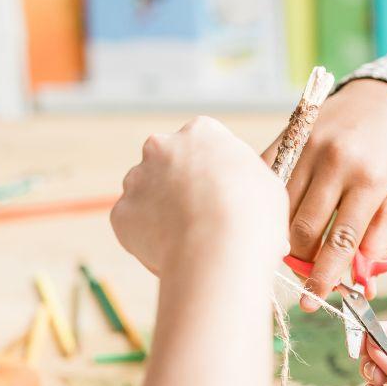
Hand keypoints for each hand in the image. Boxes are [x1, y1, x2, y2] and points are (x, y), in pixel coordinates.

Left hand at [112, 116, 287, 274]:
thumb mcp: (265, 184)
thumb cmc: (254, 217)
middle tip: (200, 216)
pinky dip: (147, 239)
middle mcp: (162, 147)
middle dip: (178, 187)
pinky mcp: (121, 213)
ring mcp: (137, 179)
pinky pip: (133, 226)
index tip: (219, 192)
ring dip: (161, 212)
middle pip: (167, 163)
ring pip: (146, 194)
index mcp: (201, 132)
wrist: (220, 250)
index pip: (202, 143)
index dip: (211, 171)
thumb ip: (244, 179)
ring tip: (189, 241)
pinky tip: (172, 252)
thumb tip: (243, 194)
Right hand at [261, 79, 386, 308]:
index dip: (325, 274)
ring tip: (291, 251)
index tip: (314, 300)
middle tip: (303, 277)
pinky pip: (266, 181)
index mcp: (369, 179)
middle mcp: (336, 161)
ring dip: (282, 238)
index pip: (342, 239)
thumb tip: (363, 287)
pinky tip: (272, 220)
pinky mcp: (288, 137)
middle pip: (305, 228)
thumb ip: (378, 240)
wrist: (379, 102)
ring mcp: (308, 146)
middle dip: (300, 261)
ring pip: (281, 208)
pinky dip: (265, 206)